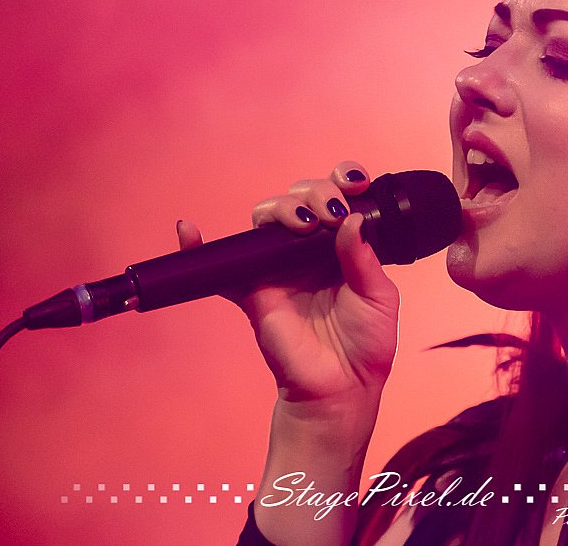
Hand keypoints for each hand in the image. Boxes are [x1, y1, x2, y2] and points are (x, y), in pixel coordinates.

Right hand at [177, 161, 399, 407]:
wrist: (340, 387)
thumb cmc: (365, 345)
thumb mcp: (378, 297)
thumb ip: (363, 257)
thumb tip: (351, 219)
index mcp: (342, 246)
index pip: (336, 199)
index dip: (341, 180)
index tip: (354, 182)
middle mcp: (309, 249)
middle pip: (299, 199)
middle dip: (313, 192)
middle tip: (329, 213)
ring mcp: (279, 266)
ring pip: (267, 218)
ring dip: (281, 207)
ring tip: (301, 223)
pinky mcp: (252, 289)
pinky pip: (220, 265)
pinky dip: (199, 247)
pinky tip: (189, 230)